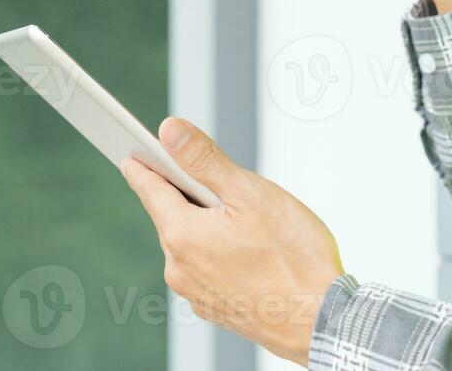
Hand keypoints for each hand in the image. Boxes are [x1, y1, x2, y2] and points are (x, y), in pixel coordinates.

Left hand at [122, 118, 343, 365]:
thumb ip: (205, 159)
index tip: (131, 153)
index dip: (143, 166)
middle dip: (190, 195)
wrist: (321, 320)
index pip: (150, 190)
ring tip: (250, 223)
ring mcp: (196, 293)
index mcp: (183, 236)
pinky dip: (219, 252)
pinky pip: (206, 268)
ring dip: (208, 226)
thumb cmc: (294, 257)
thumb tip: (170, 131)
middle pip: (173, 216)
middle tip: (224, 184)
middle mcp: (180, 269)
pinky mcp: (215, 307)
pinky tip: (252, 251)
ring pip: (192, 243)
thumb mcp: (250, 193)